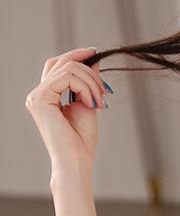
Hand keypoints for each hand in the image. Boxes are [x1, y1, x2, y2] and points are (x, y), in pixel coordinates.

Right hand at [25, 47, 109, 177]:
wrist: (76, 162)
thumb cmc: (82, 142)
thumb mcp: (88, 104)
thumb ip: (88, 82)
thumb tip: (93, 58)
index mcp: (47, 96)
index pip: (59, 65)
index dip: (76, 56)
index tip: (95, 53)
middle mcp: (37, 94)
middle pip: (62, 62)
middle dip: (88, 71)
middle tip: (105, 91)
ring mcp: (36, 96)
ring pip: (67, 68)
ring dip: (91, 82)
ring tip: (100, 101)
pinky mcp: (40, 99)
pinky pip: (66, 77)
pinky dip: (84, 87)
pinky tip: (91, 103)